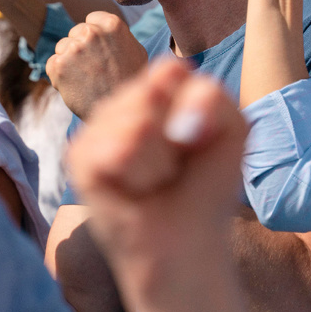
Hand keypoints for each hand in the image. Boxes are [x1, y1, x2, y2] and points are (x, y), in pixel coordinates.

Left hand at [46, 12, 147, 118]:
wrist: (119, 117)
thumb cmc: (130, 83)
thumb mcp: (136, 51)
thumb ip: (118, 35)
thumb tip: (103, 27)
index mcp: (112, 25)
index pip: (91, 20)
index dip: (95, 36)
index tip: (101, 52)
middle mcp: (91, 32)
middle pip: (75, 33)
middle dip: (80, 48)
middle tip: (93, 70)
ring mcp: (73, 49)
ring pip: (62, 47)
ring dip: (69, 61)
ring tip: (85, 79)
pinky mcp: (58, 66)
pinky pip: (52, 64)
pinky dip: (59, 75)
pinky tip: (75, 86)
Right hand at [67, 60, 248, 272]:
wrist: (186, 243)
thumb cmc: (205, 187)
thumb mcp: (231, 129)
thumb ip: (210, 95)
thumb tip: (158, 112)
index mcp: (155, 90)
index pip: (170, 68)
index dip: (194, 105)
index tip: (199, 140)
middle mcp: (121, 103)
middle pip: (154, 90)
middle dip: (179, 136)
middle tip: (176, 167)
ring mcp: (95, 127)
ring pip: (139, 121)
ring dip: (160, 162)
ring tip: (156, 181)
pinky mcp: (79, 157)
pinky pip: (119, 149)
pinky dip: (140, 176)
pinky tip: (136, 191)